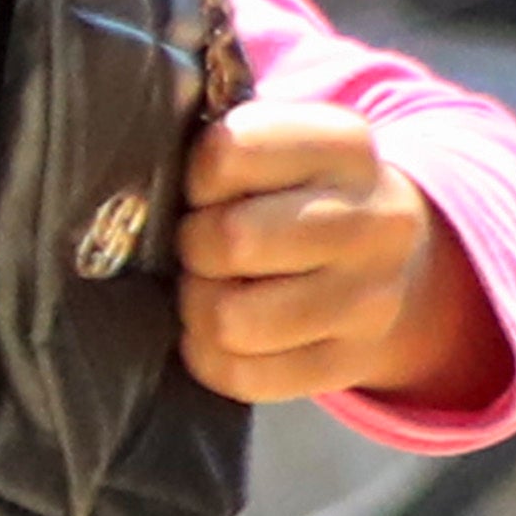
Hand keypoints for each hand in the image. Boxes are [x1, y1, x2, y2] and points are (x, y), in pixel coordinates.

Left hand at [173, 96, 467, 413]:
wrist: (385, 254)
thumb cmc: (290, 190)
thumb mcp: (272, 142)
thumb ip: (213, 140)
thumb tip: (130, 176)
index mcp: (346, 145)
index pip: (230, 151)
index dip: (194, 175)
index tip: (201, 186)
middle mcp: (375, 221)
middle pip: (231, 240)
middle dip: (193, 244)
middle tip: (198, 242)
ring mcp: (369, 298)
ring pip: (232, 319)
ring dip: (198, 305)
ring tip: (209, 285)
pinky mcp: (348, 361)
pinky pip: (243, 375)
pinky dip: (211, 356)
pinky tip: (221, 331)